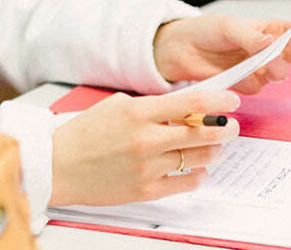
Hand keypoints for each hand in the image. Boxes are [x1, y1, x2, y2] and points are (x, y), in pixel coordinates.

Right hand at [50, 90, 239, 205]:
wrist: (59, 164)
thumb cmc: (86, 132)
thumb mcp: (119, 105)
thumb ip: (153, 105)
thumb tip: (186, 106)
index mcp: (140, 113)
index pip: (192, 103)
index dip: (219, 101)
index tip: (232, 101)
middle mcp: (147, 139)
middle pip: (202, 132)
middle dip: (225, 128)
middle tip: (231, 126)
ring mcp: (147, 167)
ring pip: (198, 158)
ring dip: (215, 151)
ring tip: (217, 147)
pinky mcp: (145, 190)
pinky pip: (184, 183)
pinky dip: (198, 174)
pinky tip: (200, 168)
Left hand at [153, 13, 290, 93]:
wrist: (180, 49)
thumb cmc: (205, 31)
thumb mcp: (228, 26)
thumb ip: (250, 36)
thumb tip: (270, 42)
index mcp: (269, 29)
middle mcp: (269, 49)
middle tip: (290, 45)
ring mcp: (259, 68)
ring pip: (280, 72)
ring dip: (276, 68)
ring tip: (265, 65)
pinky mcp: (246, 84)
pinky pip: (257, 86)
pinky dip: (250, 81)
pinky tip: (238, 74)